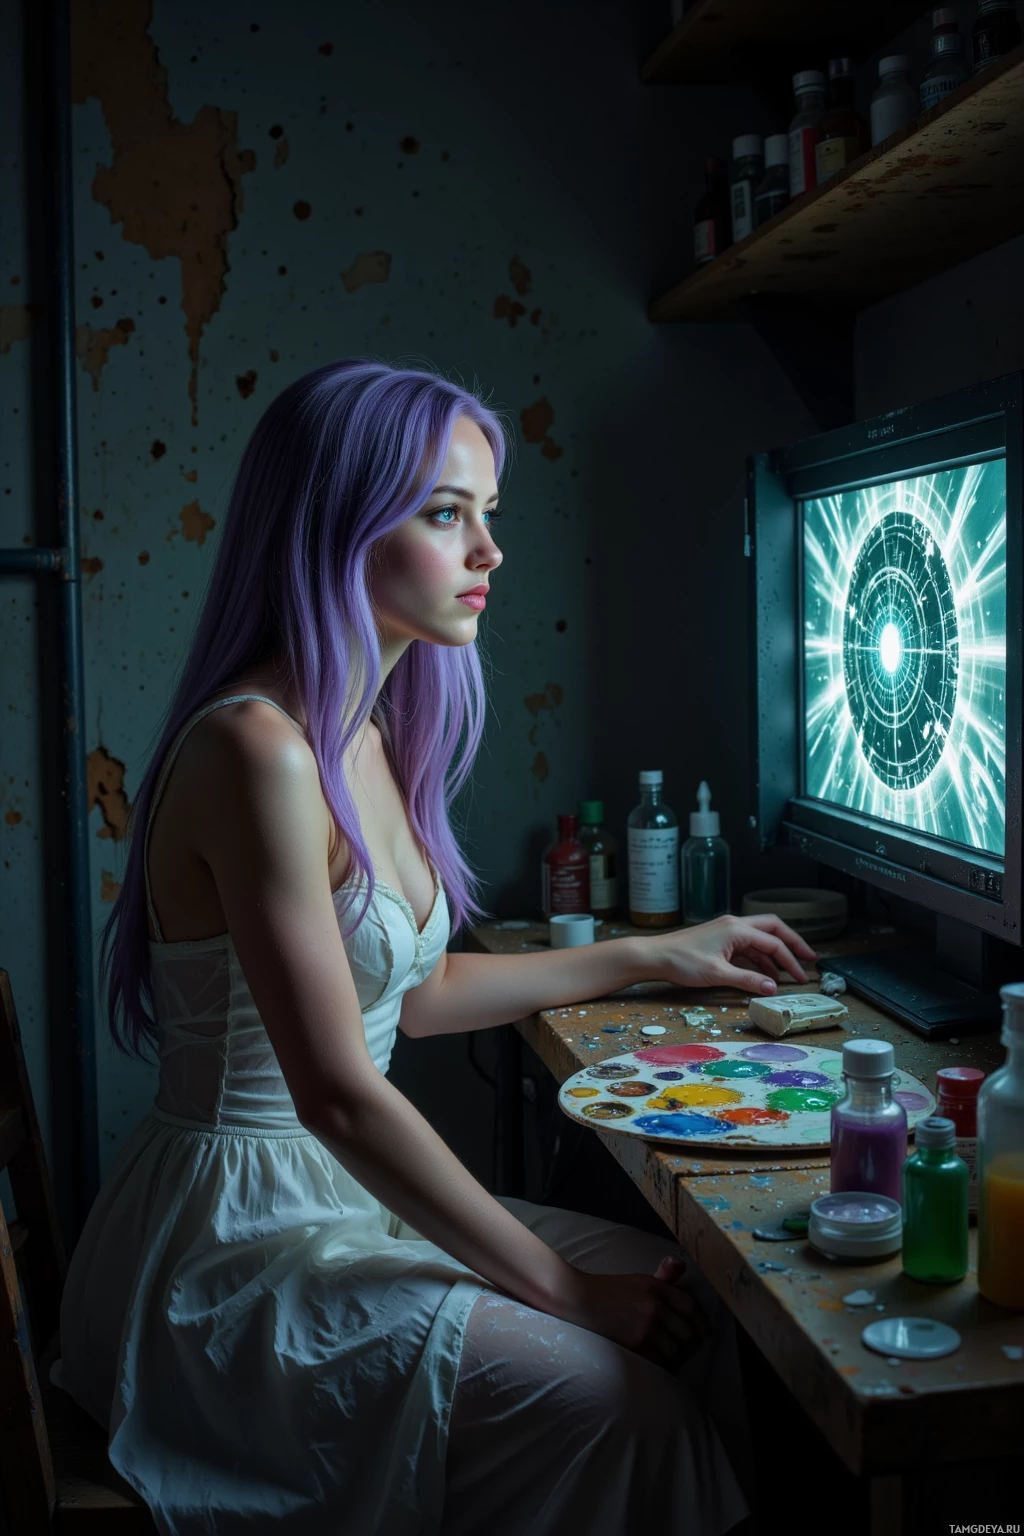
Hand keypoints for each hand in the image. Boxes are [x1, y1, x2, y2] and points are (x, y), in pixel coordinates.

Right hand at [553, 1257, 711, 1372]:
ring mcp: (645, 1327)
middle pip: (689, 1333)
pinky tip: (660, 1363)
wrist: (578, 1299)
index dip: (703, 1324)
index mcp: (657, 1288)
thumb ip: (663, 1278)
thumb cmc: (609, 1290)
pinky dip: (664, 1365)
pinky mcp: (635, 1345)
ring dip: (678, 1358)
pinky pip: (660, 1362)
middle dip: (692, 1345)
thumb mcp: (639, 1280)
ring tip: (674, 1358)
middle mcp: (655, 1306)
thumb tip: (681, 1265)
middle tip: (688, 1350)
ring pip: (676, 1351)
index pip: (692, 1307)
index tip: (704, 1333)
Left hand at [640, 913, 816, 995]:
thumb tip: (773, 988)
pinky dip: (760, 958)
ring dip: (776, 954)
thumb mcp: (717, 974)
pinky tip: (765, 973)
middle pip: (773, 929)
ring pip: (760, 938)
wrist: (654, 956)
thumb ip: (747, 981)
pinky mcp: (721, 940)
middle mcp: (735, 925)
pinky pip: (748, 946)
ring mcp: (727, 931)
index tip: (803, 976)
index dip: (791, 960)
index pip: (773, 942)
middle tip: (809, 959)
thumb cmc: (682, 962)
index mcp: (737, 929)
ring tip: (789, 973)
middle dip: (792, 944)